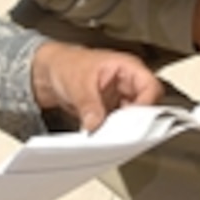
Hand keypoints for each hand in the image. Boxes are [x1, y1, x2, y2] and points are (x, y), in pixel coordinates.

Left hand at [30, 41, 164, 131]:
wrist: (49, 72)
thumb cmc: (65, 64)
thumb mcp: (77, 83)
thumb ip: (88, 104)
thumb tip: (96, 123)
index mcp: (127, 67)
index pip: (150, 87)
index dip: (146, 104)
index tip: (133, 120)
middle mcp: (128, 82)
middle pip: (146, 104)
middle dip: (136, 120)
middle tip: (122, 131)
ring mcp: (120, 97)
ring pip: (134, 117)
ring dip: (124, 128)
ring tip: (110, 134)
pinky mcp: (111, 110)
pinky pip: (120, 124)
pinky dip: (114, 131)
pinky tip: (104, 135)